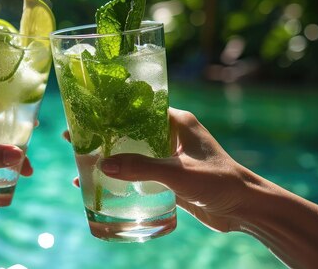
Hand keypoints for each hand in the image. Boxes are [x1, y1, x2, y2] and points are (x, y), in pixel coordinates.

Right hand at [66, 108, 252, 231]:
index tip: (84, 113)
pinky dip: (120, 177)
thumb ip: (143, 168)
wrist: (245, 209)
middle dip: (101, 135)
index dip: (109, 111)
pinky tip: (101, 186)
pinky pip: (138, 174)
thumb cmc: (219, 181)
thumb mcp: (179, 172)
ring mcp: (168, 157)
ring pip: (130, 153)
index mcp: (175, 122)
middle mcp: (169, 136)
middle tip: (72, 138)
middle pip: (127, 131)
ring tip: (80, 164)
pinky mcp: (168, 177)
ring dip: (108, 158)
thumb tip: (104, 165)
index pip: (135, 108)